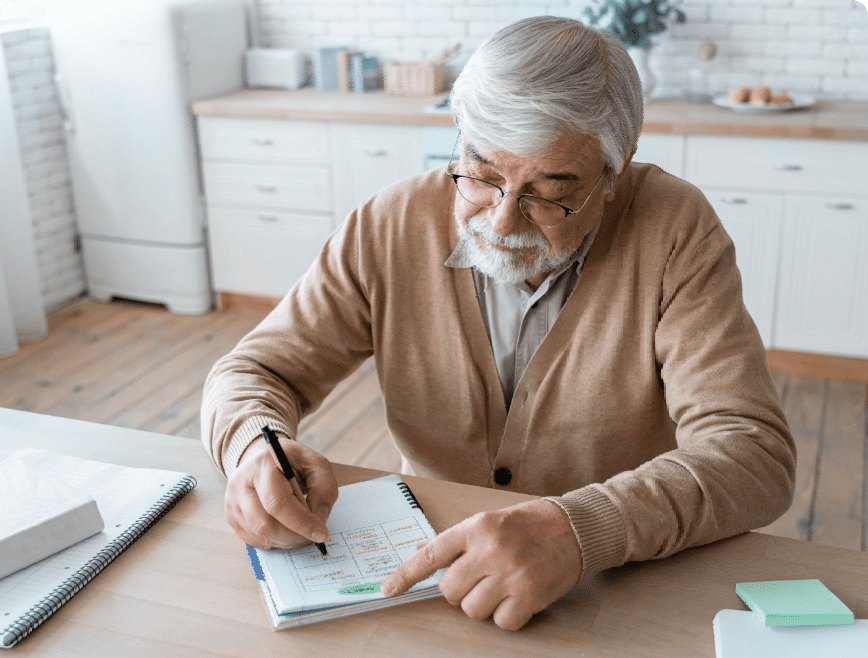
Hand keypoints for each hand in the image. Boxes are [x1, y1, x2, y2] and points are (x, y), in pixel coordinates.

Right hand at [225, 436, 338, 548]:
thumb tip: (319, 521)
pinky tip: (286, 531)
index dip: (301, 522)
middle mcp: (241, 484)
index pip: (278, 503)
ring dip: (285, 542)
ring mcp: (232, 502)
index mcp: (262, 465)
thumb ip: (324, 489)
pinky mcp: (231, 517)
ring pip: (258, 536)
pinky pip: (252, 541)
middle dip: (294, 537)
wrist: (264, 458)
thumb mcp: (316, 464)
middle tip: (313, 537)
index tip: (321, 533)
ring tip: (301, 533)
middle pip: (264, 524)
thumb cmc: (293, 461)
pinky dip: (274, 542)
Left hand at [381, 499, 581, 629]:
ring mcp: (510, 574)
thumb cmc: (529, 524)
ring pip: (472, 610)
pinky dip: (506, 617)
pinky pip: (501, 623)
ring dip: (482, 605)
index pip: (431, 554)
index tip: (387, 590)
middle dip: (458, 591)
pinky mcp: (529, 596)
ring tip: (500, 587)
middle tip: (478, 580)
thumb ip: (459, 541)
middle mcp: (490, 550)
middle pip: (449, 591)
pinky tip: (517, 598)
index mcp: (476, 527)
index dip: (405, 575)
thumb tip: (423, 555)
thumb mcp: (490, 521)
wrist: (574, 528)